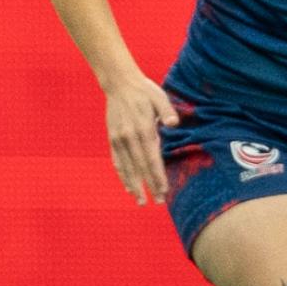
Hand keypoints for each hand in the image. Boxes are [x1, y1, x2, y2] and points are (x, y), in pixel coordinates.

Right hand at [103, 72, 178, 204]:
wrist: (119, 83)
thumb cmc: (144, 91)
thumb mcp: (159, 96)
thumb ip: (167, 111)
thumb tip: (174, 124)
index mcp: (143, 128)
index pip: (152, 158)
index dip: (158, 176)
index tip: (163, 190)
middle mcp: (130, 136)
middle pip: (140, 167)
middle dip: (149, 186)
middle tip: (158, 202)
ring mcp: (119, 139)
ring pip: (127, 167)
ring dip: (134, 186)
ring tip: (140, 201)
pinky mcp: (112, 138)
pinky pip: (117, 161)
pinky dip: (122, 175)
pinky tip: (127, 187)